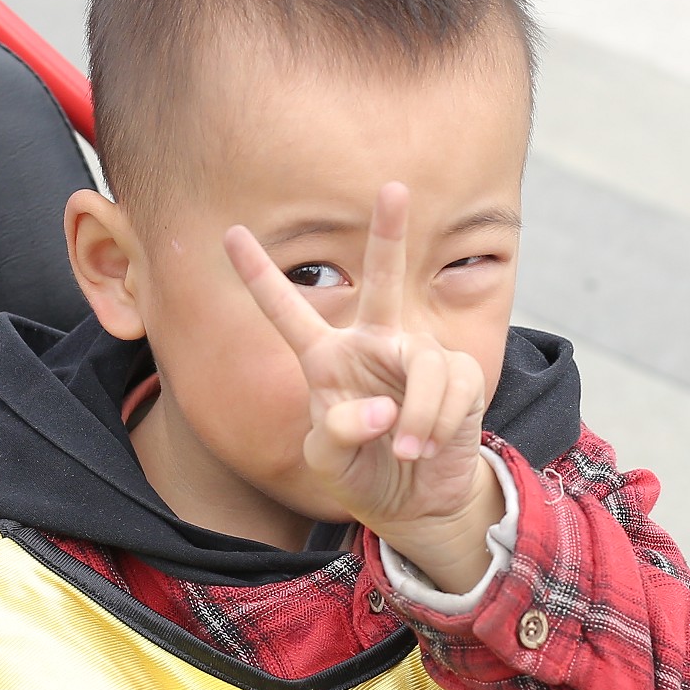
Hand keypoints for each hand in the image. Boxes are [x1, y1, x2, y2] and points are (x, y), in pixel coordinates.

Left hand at [226, 183, 501, 590]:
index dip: (259, 274)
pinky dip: (436, 425)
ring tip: (405, 450)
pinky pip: (452, 387)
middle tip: (394, 188)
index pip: (288, 311)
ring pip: (424, 363)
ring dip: (415, 417)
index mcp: (327, 358)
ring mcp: (418, 356)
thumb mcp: (327, 462)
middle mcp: (373, 344)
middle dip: (391, 232)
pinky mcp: (460, 375)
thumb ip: (336, 433)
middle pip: (384, 278)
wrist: (412, 501)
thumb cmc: (360, 471)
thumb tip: (380, 408)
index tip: (230, 232)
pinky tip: (428, 448)